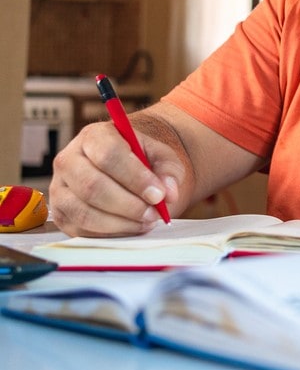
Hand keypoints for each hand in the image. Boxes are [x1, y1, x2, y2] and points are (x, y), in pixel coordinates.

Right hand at [48, 121, 185, 237]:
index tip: (158, 194)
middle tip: (154, 213)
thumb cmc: (141, 160)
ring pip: (84, 211)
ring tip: (147, 220)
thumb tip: (168, 193)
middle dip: (128, 205)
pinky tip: (132, 226)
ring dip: (121, 222)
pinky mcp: (60, 214)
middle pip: (91, 186)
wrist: (123, 170)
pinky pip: (82, 229)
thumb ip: (169, 170)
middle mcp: (68, 160)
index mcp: (93, 136)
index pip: (108, 155)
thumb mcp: (161, 155)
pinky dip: (112, 232)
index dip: (134, 177)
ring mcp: (59, 188)